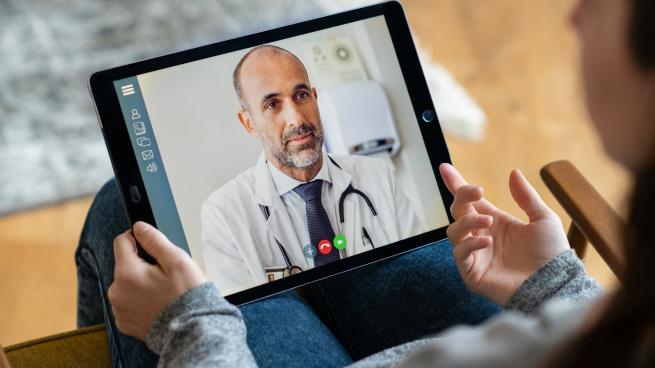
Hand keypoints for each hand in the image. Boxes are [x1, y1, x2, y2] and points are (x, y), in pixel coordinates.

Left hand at [108, 221, 207, 340]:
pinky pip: (129, 303)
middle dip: (142, 264)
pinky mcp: (125, 323)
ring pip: (127, 284)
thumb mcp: (176, 260)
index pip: (121, 241)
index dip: (137, 238)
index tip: (152, 245)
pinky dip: (141, 301)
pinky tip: (159, 304)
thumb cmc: (187, 296)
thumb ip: (154, 240)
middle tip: (166, 274)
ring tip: (164, 291)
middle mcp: (117, 292)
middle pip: (125, 264)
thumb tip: (139, 227)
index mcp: (127, 273)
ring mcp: (120, 309)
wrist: (192, 331)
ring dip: (141, 283)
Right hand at [439, 163, 569, 305]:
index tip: (444, 167)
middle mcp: (481, 236)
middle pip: (458, 211)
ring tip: (488, 222)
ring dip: (468, 222)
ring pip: (454, 231)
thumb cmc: (551, 255)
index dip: (455, 184)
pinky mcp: (472, 272)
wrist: (554, 284)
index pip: (469, 201)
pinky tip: (487, 241)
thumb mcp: (543, 219)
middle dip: (462, 197)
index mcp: (495, 222)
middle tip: (477, 191)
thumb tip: (513, 172)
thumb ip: (526, 196)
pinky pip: (460, 254)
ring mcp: (475, 254)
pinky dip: (470, 244)